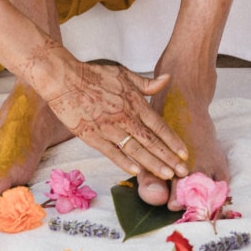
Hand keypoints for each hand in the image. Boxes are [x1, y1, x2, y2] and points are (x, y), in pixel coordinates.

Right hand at [41, 58, 189, 180]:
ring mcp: (108, 128)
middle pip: (151, 141)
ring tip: (167, 175)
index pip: (159, 126)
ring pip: (135, 149)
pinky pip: (111, 152)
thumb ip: (147, 83)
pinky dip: (124, 162)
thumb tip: (167, 78)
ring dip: (152, 164)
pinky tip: (136, 171)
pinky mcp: (91, 136)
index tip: (185, 153)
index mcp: (134, 103)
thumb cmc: (95, 75)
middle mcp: (124, 117)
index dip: (173, 141)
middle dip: (169, 158)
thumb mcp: (125, 74)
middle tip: (183, 171)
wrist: (65, 79)